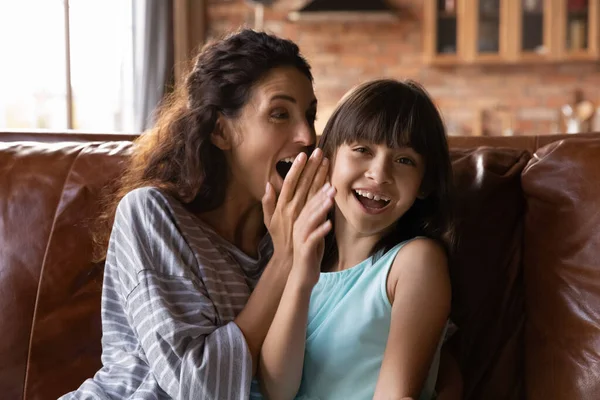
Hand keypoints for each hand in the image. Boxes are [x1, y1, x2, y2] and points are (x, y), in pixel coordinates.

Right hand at [262, 148, 329, 266]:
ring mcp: (298, 229)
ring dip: (321, 199)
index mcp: (284, 208)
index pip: (290, 184)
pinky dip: (321, 229)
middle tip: (320, 154)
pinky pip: (315, 235)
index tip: (304, 155)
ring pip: (311, 211)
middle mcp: (290, 215)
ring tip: (332, 187)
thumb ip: (269, 202)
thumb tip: (268, 184)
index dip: (297, 169)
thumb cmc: (281, 238)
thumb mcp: (271, 219)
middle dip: (311, 171)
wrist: (288, 262)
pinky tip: (330, 222)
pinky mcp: (305, 244)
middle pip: (302, 190)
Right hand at [290, 182, 335, 288]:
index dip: (317, 189)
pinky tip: (329, 224)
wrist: (301, 276)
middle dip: (320, 195)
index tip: (327, 177)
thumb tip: (326, 199)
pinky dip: (321, 231)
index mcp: (299, 220)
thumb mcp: (313, 231)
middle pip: (308, 207)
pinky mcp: (305, 250)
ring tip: (330, 200)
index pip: (307, 200)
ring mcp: (300, 238)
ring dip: (320, 209)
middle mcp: (297, 226)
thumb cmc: (309, 251)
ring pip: (310, 220)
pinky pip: (313, 238)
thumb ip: (317, 215)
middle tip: (331, 184)